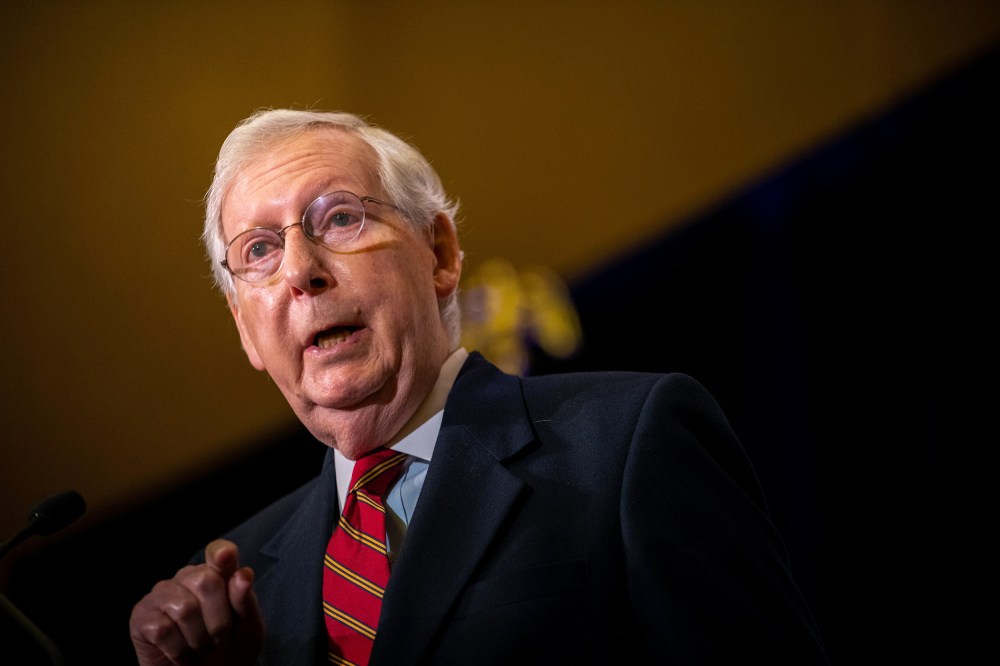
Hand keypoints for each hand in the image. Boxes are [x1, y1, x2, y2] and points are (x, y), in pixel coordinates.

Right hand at [129, 539, 263, 665]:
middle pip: (206, 582)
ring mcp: (160, 595)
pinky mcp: (141, 616)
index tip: (226, 556)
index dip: (222, 555)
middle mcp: (185, 578)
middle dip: (219, 621)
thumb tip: (244, 573)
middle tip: (217, 640)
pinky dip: (178, 650)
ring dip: (198, 639)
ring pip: (185, 608)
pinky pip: (163, 629)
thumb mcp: (247, 627)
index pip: (218, 553)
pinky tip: (181, 654)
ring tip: (199, 648)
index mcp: (214, 573)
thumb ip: (245, 600)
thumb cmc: (227, 649)